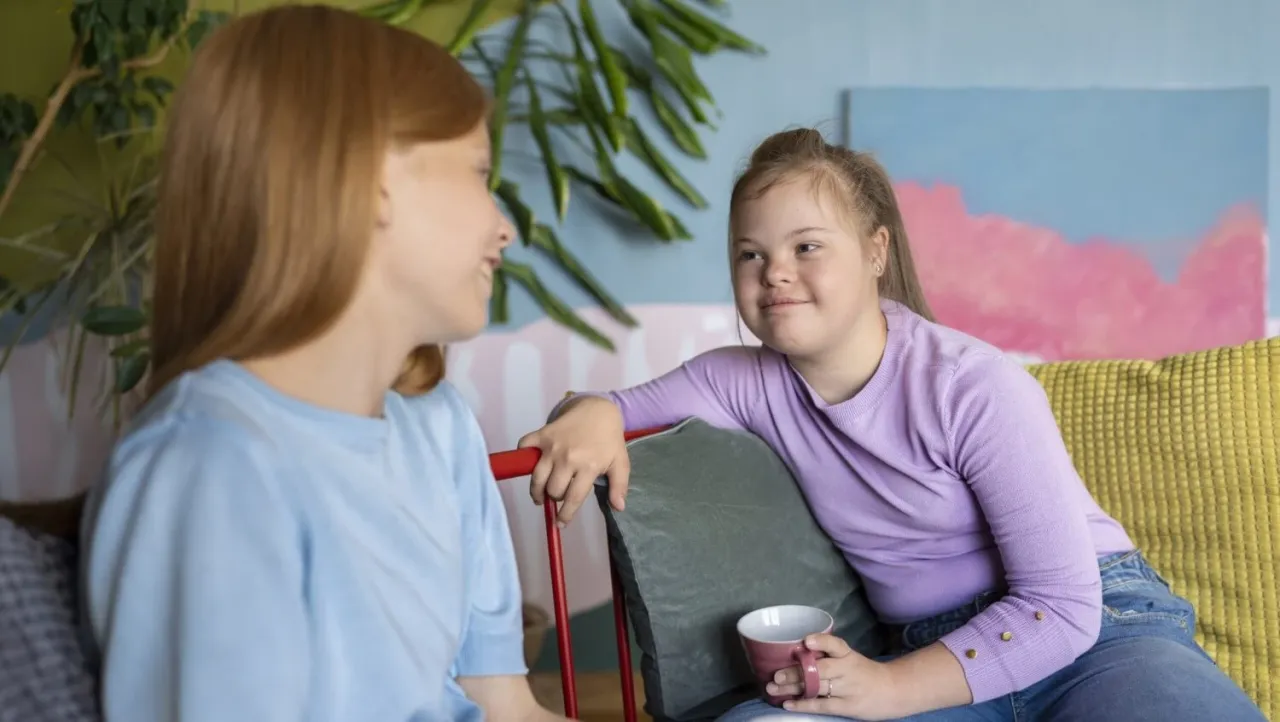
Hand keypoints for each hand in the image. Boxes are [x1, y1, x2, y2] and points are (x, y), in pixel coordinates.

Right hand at [519, 395, 629, 525]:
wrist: (598, 410)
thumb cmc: (609, 439)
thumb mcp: (620, 462)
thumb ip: (619, 486)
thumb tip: (618, 508)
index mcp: (588, 466)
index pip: (573, 498)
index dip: (565, 514)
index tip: (561, 523)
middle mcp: (568, 458)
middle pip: (553, 490)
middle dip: (555, 498)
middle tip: (558, 496)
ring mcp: (552, 445)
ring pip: (537, 477)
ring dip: (537, 490)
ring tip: (540, 495)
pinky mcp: (542, 434)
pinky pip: (524, 447)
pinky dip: (524, 456)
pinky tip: (532, 465)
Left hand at [767, 634, 900, 720]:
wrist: (893, 690)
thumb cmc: (865, 672)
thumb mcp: (851, 658)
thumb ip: (829, 656)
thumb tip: (796, 654)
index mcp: (848, 655)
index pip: (836, 645)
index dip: (822, 642)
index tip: (806, 641)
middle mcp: (847, 670)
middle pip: (819, 670)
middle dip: (796, 672)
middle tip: (776, 673)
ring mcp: (847, 689)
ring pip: (817, 688)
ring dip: (793, 688)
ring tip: (773, 688)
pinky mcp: (847, 706)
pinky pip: (822, 706)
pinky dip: (803, 704)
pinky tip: (788, 704)